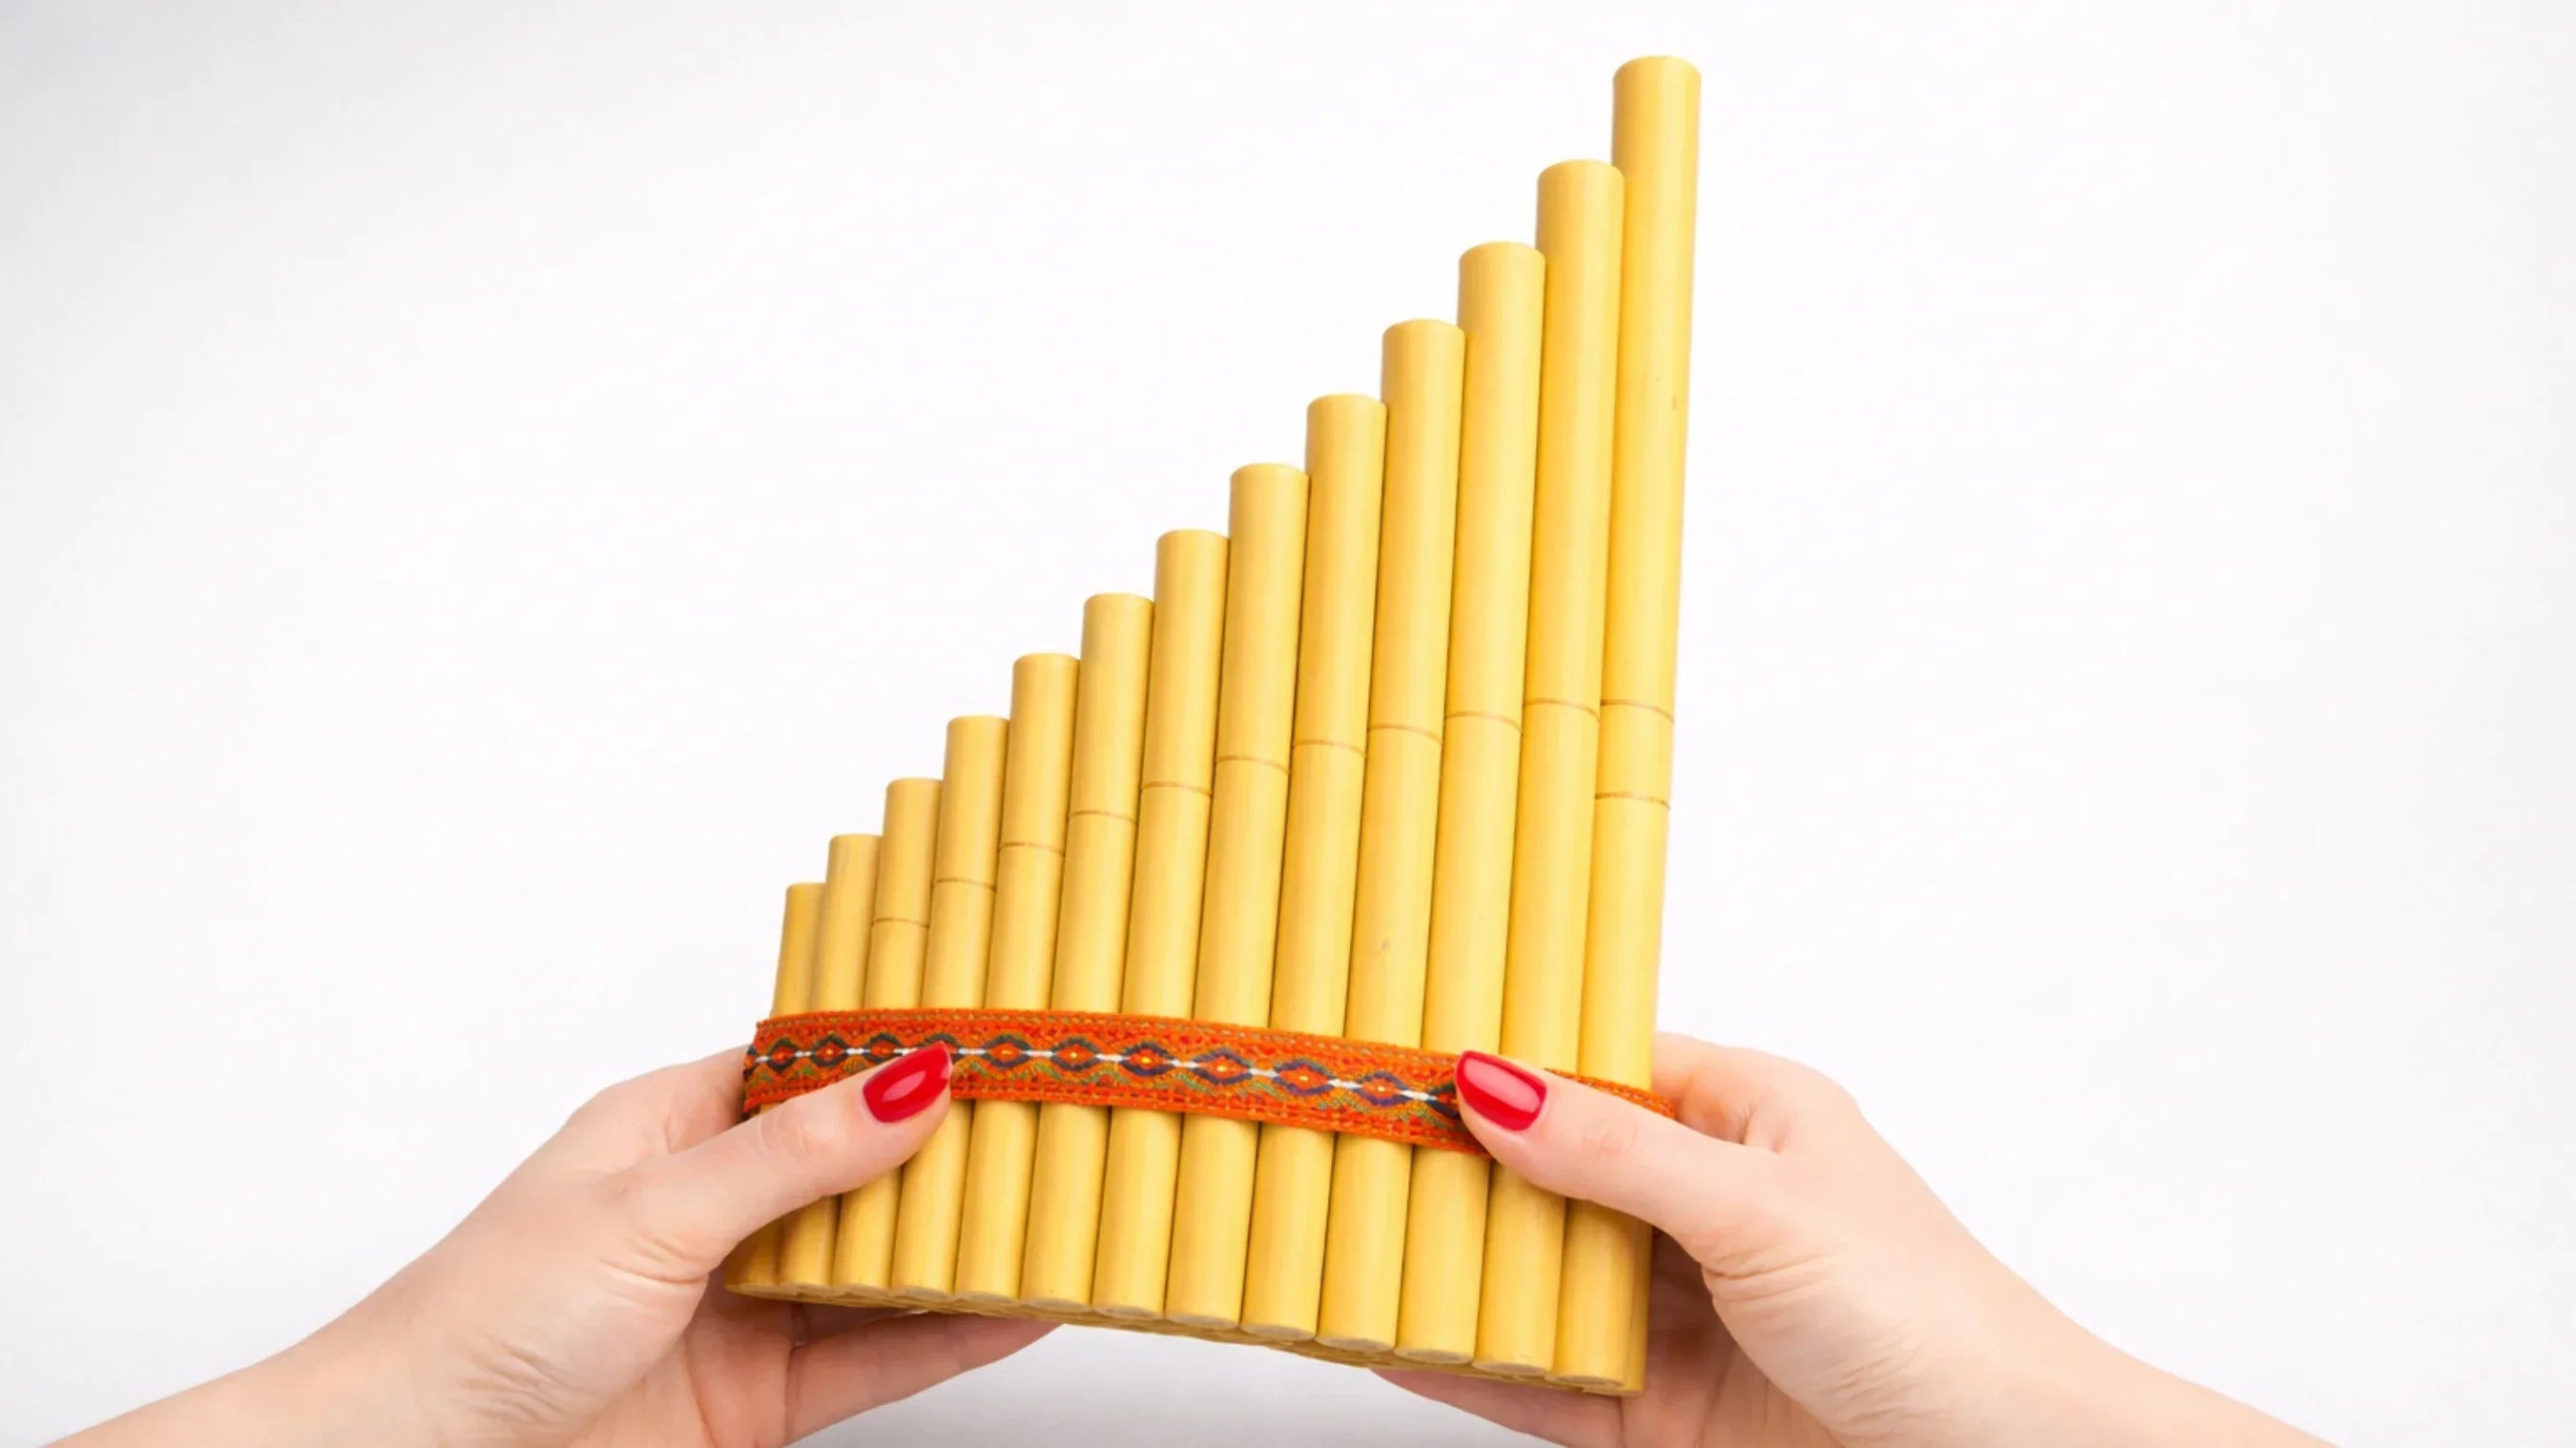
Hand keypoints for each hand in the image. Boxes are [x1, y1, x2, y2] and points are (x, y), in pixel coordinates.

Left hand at [65, 1044, 1046, 1447]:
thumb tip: (915, 1079)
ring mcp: (745, 1303)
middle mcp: (719, 1207)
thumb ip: (795, 1154)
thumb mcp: (653, 1212)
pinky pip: (878, 1353)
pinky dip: (953, 1333)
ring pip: (884, 1262)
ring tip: (1077, 1210)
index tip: (1006, 1037)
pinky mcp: (761, 1396)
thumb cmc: (482, 1318)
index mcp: (676, 1127)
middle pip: (867, 1167)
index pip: (817, 1070)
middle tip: (1073, 1120)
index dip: (909, 1054)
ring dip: (968, 1244)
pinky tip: (1022, 1306)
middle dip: (959, 1151)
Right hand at [1386, 1035, 2326, 1447]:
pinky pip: (1547, 1381)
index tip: (1396, 1052)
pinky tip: (1394, 1345)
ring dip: (1453, 1268)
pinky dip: (1471, 1367)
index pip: (1599, 1067)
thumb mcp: (1760, 1210)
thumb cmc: (1931, 1319)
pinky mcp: (1663, 1416)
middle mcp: (1706, 1209)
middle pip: (1552, 1176)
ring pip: (1539, 1279)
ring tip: (1339, 1240)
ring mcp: (1682, 1315)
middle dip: (1458, 1168)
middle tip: (1337, 1144)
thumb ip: (1615, 1153)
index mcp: (1750, 1121)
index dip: (1502, 1060)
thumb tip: (1490, 1081)